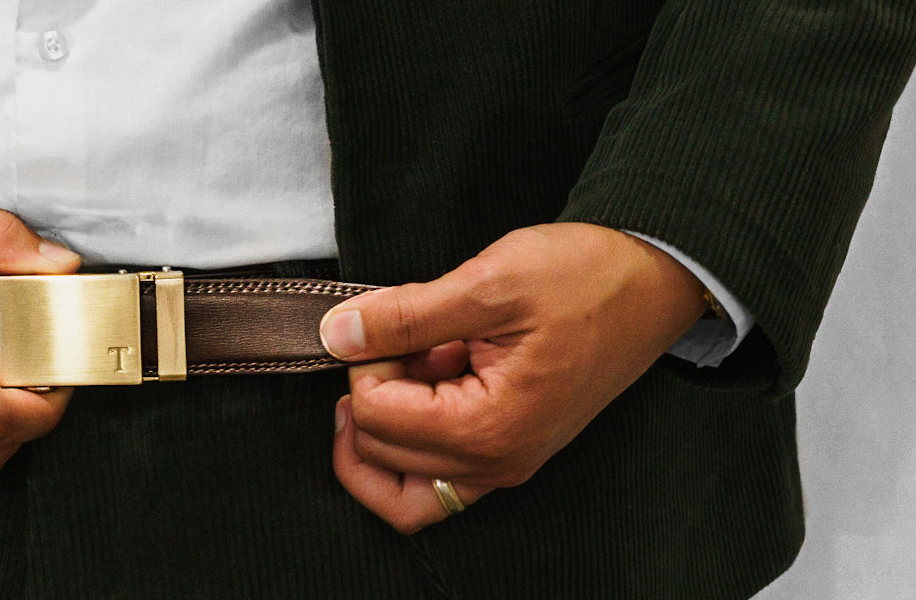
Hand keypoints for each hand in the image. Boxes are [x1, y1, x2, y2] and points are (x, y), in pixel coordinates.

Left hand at [320, 223, 708, 532]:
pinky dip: (408, 443)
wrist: (651, 280)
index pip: (375, 416)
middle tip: (401, 337)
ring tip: (406, 364)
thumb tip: (337, 334)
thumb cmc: (585, 278)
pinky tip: (422, 382)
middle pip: (379, 454)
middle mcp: (496, 463)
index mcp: (490, 428)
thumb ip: (406, 315)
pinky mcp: (507, 452)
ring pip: (401, 487)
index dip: (366, 360)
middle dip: (372, 391)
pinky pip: (434, 481)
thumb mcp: (489, 282)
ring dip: (383, 426)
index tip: (391, 320)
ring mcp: (503, 464)